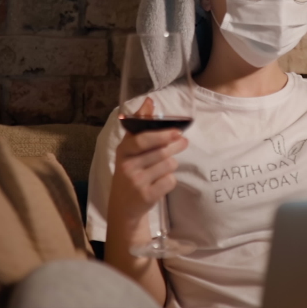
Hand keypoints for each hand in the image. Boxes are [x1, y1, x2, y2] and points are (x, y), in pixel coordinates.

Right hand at [110, 98, 187, 220]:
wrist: (123, 206)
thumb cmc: (131, 170)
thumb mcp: (129, 149)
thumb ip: (139, 125)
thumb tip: (149, 101)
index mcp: (123, 151)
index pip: (141, 140)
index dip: (161, 134)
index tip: (177, 130)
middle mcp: (127, 166)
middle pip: (161, 152)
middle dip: (175, 145)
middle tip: (184, 141)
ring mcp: (136, 182)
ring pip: (168, 165)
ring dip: (171, 164)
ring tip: (164, 166)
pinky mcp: (146, 196)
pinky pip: (170, 181)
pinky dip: (169, 180)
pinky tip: (161, 182)